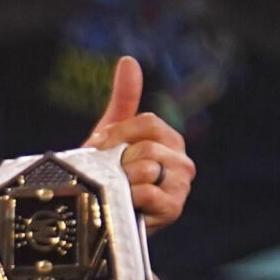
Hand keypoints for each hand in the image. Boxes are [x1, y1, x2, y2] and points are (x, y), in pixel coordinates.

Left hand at [83, 56, 194, 230]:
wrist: (97, 219)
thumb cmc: (105, 177)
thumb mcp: (111, 136)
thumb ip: (124, 99)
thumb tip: (128, 60)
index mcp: (170, 140)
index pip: (147, 123)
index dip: (115, 136)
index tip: (98, 151)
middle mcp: (182, 161)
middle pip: (144, 146)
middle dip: (115, 163)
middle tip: (105, 177)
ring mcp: (181, 185)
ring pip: (145, 168)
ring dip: (119, 181)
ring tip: (114, 192)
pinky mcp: (173, 209)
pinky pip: (146, 192)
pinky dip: (127, 198)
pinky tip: (122, 204)